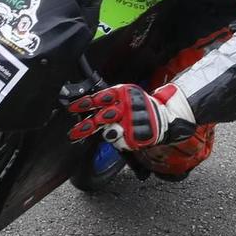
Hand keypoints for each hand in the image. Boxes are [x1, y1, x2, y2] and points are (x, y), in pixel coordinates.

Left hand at [67, 83, 189, 150]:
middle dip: (87, 126)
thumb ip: (106, 102)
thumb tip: (83, 110)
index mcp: (122, 93)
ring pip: (111, 132)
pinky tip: (127, 137)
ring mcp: (133, 121)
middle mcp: (127, 106)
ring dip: (106, 135)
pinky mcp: (139, 134)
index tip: (71, 108)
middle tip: (74, 133)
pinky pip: (123, 142)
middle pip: (102, 117)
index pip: (99, 98)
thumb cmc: (138, 108)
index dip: (84, 103)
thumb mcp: (124, 97)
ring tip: (110, 135)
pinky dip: (122, 142)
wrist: (165, 117)